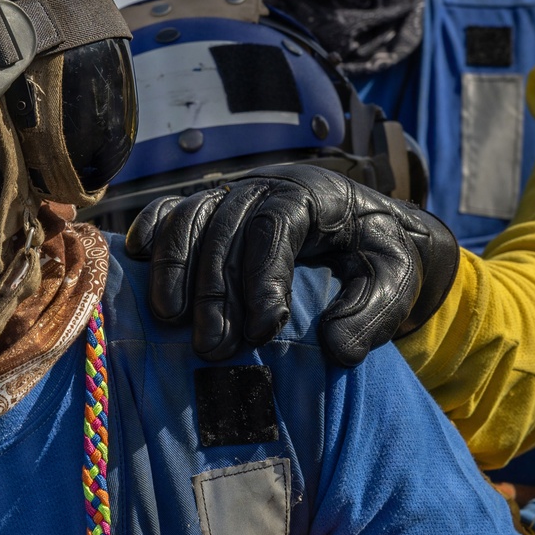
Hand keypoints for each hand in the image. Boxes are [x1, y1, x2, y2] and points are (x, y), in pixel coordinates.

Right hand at [128, 165, 459, 366]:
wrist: (369, 228)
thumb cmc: (381, 254)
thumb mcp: (398, 279)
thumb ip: (375, 312)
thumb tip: (336, 349)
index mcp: (316, 194)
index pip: (277, 225)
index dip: (262, 277)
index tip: (261, 332)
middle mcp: (268, 184)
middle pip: (227, 227)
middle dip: (215, 291)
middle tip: (214, 349)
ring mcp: (235, 191)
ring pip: (193, 217)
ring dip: (176, 269)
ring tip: (171, 321)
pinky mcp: (213, 206)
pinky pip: (173, 209)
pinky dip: (153, 231)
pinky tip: (137, 261)